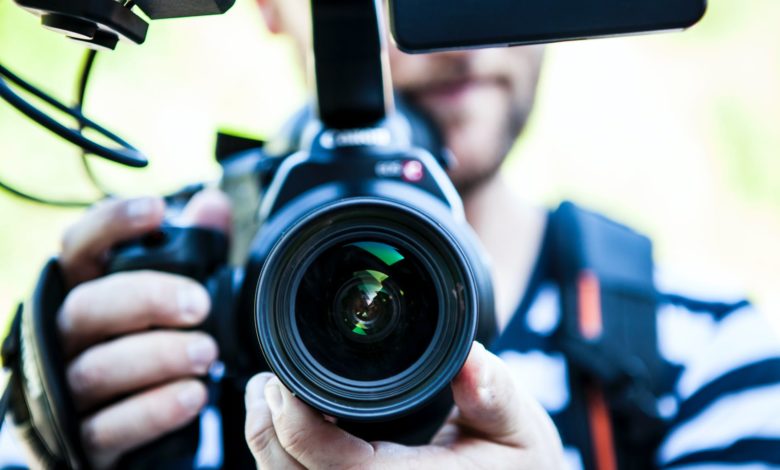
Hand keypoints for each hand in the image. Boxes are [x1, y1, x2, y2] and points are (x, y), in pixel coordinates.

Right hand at [56, 190, 230, 468]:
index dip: (111, 224)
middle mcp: (65, 336)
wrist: (120, 424)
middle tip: (199, 305)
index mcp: (85, 290)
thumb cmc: (144, 343)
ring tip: (205, 353)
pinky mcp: (84, 438)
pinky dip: (154, 410)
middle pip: (87, 307)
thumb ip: (193, 251)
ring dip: (157, 357)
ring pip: (97, 368)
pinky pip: (110, 426)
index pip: (79, 246)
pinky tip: (192, 396)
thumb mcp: (170, 294)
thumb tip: (213, 204)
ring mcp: (67, 389)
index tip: (157, 210)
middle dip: (146, 299)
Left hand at [244, 342, 565, 468]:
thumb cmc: (518, 468)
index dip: (296, 424)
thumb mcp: (520, 428)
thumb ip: (495, 395)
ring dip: (269, 449)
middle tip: (265, 382)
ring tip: (268, 401)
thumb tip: (472, 359)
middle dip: (265, 431)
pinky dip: (286, 465)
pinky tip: (288, 433)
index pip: (336, 467)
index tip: (283, 380)